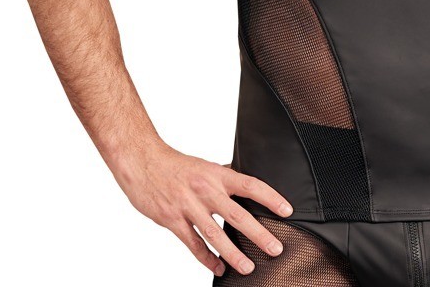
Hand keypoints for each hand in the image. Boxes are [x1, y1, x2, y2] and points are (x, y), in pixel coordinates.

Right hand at [109, 141, 293, 276]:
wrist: (142, 162)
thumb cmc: (174, 165)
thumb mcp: (203, 166)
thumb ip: (222, 176)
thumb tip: (242, 181)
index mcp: (216, 174)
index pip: (251, 185)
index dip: (271, 197)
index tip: (287, 210)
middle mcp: (206, 190)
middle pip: (238, 214)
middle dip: (259, 234)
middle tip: (276, 248)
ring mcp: (189, 206)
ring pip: (215, 234)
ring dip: (234, 253)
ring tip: (249, 267)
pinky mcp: (172, 220)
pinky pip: (193, 244)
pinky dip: (207, 258)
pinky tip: (218, 268)